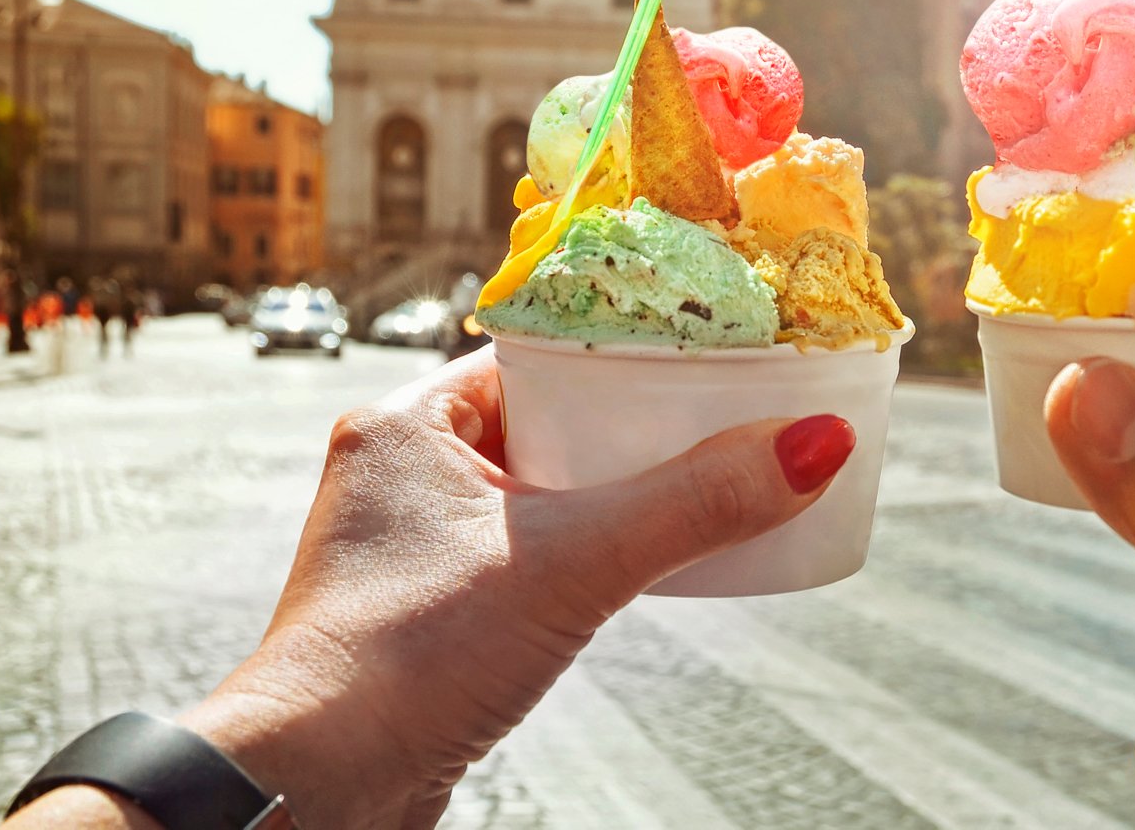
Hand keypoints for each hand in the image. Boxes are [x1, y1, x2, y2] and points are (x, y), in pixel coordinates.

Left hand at [8, 349, 853, 828]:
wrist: (318, 788)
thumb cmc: (407, 660)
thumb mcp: (576, 563)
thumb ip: (697, 502)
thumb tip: (815, 443)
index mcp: (406, 422)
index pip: (537, 353)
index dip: (623, 349)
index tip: (701, 348)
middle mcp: (399, 471)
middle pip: (548, 420)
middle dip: (631, 427)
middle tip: (716, 419)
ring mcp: (407, 544)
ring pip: (538, 491)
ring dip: (609, 493)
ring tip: (692, 489)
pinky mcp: (426, 609)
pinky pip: (525, 553)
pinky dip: (581, 552)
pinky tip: (631, 567)